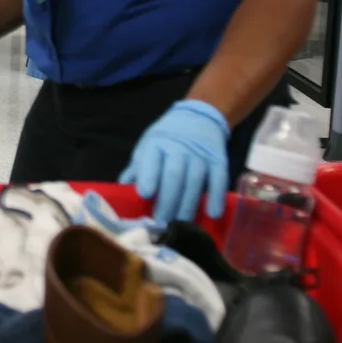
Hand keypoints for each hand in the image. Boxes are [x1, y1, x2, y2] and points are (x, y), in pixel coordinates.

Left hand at [119, 100, 230, 223]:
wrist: (198, 117)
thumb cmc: (167, 139)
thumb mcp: (148, 147)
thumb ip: (137, 169)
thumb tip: (122, 192)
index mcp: (157, 143)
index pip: (152, 160)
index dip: (148, 176)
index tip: (144, 194)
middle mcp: (180, 147)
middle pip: (174, 175)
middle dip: (167, 201)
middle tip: (161, 223)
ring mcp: (201, 154)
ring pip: (194, 181)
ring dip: (187, 205)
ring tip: (180, 225)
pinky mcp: (219, 160)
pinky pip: (219, 180)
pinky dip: (216, 197)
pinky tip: (212, 214)